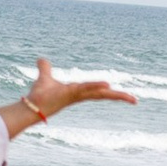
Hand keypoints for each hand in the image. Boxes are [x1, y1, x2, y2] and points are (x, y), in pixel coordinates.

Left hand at [1, 57, 133, 137]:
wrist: (32, 105)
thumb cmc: (40, 95)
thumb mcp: (45, 77)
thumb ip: (45, 68)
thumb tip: (42, 59)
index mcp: (78, 91)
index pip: (98, 91)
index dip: (110, 91)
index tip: (124, 95)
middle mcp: (80, 94)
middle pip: (103, 94)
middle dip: (119, 97)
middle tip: (134, 100)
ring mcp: (77, 95)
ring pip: (99, 93)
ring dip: (114, 95)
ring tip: (130, 98)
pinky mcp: (71, 94)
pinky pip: (86, 89)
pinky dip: (96, 85)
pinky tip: (107, 84)